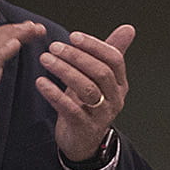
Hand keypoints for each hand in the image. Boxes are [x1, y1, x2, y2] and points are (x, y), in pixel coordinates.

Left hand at [37, 24, 135, 163]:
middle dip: (76, 57)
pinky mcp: (84, 127)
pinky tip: (41, 82)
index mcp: (119, 84)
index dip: (94, 46)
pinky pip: (70, 109)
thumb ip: (111, 52)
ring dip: (64, 71)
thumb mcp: (100, 77)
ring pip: (87, 89)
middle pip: (101, 73)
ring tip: (45, 59)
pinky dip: (54, 94)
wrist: (82, 140)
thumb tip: (128, 29)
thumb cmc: (88, 104)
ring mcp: (101, 115)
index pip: (114, 60)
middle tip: (54, 47)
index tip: (73, 36)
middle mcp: (114, 99)